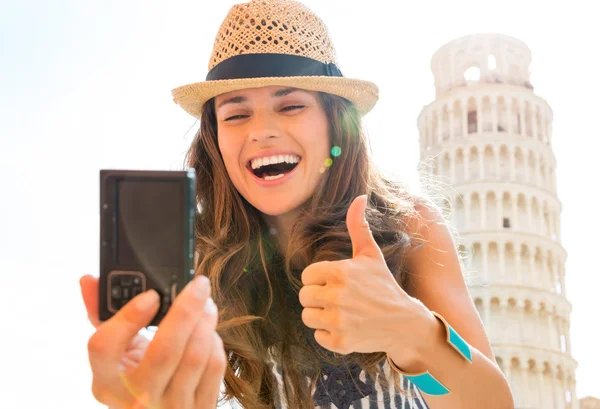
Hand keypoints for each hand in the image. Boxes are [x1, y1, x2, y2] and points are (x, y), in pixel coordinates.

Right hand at [80, 274, 225, 408]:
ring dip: (205, 322)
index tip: (151, 295)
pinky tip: (209, 331)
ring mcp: (169, 406)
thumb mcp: (112, 355)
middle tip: (198, 284)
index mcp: (107, 382)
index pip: (105, 347)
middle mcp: (136, 398)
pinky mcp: (199, 408)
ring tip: (206, 304)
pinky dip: (214, 342)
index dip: (128, 317)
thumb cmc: (132, 380)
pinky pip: (212, 368)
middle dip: (185, 310)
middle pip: (163, 351)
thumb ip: (101, 315)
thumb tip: (89, 279)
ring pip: (194, 358)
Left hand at [299, 195, 430, 356]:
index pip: (307, 276)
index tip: (337, 283)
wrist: (404, 322)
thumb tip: (358, 196)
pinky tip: (347, 327)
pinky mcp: (340, 342)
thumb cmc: (383, 285)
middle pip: (304, 296)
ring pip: (307, 316)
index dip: (320, 279)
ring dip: (321, 315)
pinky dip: (329, 334)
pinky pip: (318, 335)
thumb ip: (358, 226)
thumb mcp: (370, 254)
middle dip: (319, 297)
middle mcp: (336, 296)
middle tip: (341, 299)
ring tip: (342, 312)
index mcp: (339, 272)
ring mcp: (338, 320)